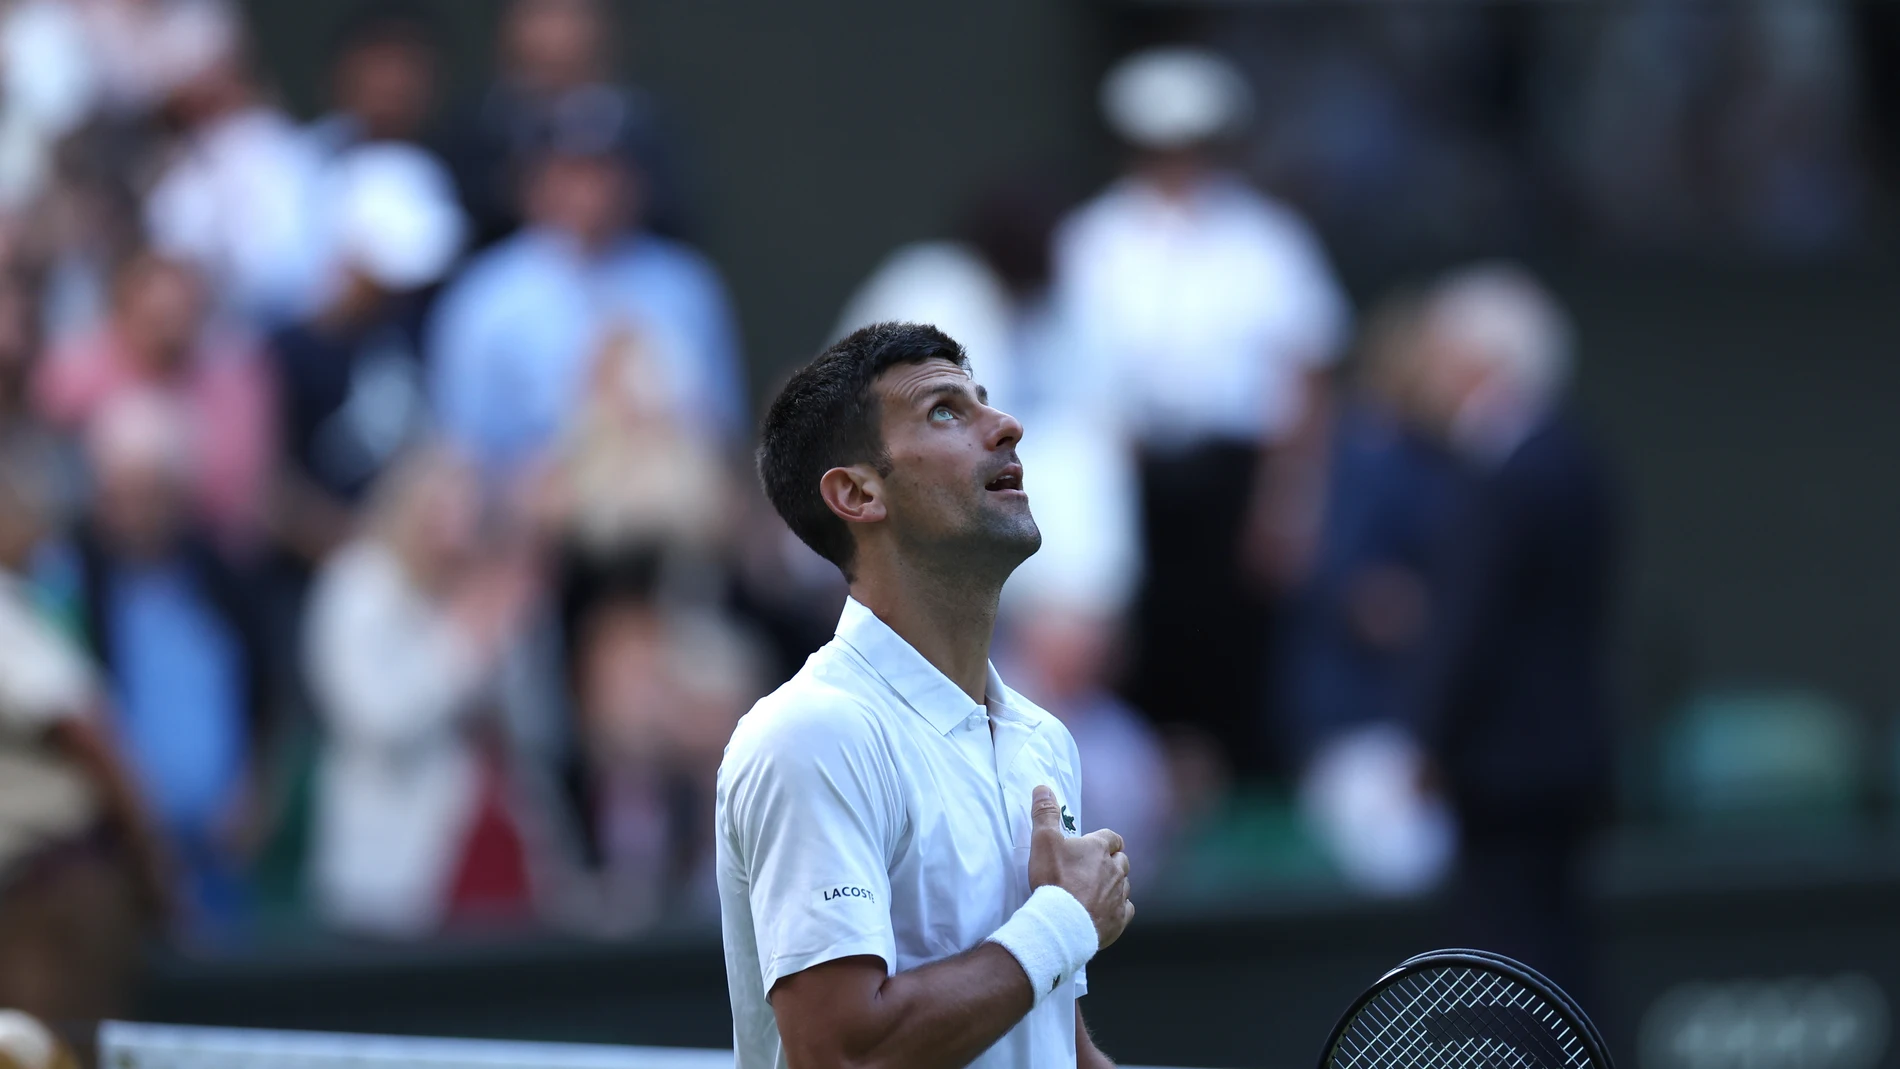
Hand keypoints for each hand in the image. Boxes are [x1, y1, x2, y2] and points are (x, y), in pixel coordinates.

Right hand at [1026, 785, 1133, 949]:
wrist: (1062, 922)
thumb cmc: (1053, 879)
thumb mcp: (1044, 841)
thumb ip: (1045, 814)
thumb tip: (1043, 788)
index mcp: (1099, 848)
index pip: (1112, 838)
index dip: (1105, 841)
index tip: (1095, 846)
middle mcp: (1115, 869)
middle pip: (1121, 861)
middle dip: (1111, 863)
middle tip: (1092, 869)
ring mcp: (1119, 895)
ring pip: (1124, 885)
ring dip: (1113, 885)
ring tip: (1095, 891)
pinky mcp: (1119, 919)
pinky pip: (1125, 909)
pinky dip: (1117, 908)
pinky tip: (1105, 911)